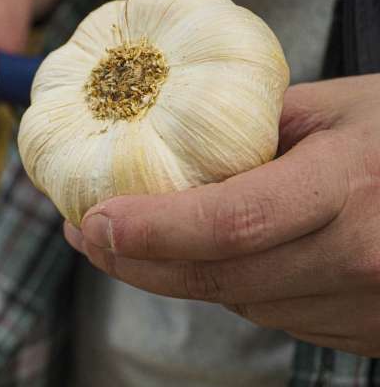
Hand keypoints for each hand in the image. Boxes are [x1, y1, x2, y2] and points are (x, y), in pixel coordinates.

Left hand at [64, 74, 379, 356]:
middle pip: (221, 280)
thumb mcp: (338, 107)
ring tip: (139, 238)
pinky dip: (236, 285)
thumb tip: (176, 142)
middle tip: (87, 235)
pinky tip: (218, 253)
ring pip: (243, 302)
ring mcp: (368, 304)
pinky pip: (278, 313)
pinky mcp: (370, 330)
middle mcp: (359, 256)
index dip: (153, 229)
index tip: (91, 221)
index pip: (230, 224)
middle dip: (138, 263)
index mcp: (348, 186)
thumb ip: (256, 126)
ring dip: (183, 275)